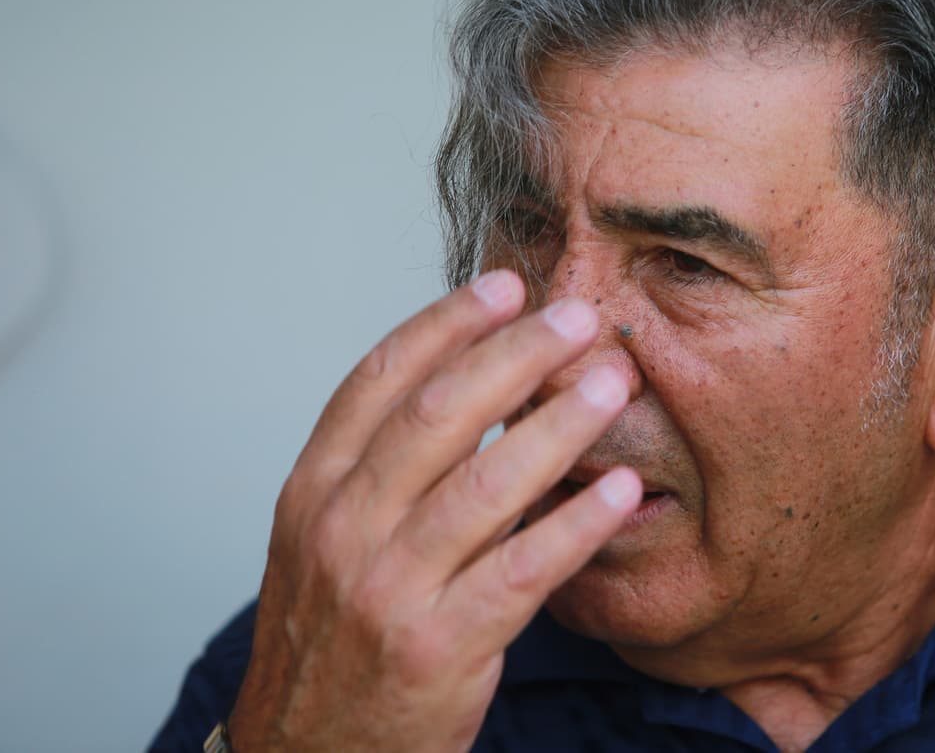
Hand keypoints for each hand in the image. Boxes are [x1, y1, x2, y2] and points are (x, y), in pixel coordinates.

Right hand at [227, 270, 641, 751]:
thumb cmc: (331, 641)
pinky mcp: (437, 648)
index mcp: (313, 490)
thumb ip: (388, 471)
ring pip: (484, 483)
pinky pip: (522, 571)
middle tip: (577, 318)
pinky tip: (621, 492)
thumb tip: (482, 391)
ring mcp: (386, 589)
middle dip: (515, 354)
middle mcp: (342, 529)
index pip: (380, 380)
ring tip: (611, 385)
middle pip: (438, 414)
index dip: (447, 324)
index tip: (505, 286)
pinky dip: (576, 525)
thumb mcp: (328, 545)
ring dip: (558, 425)